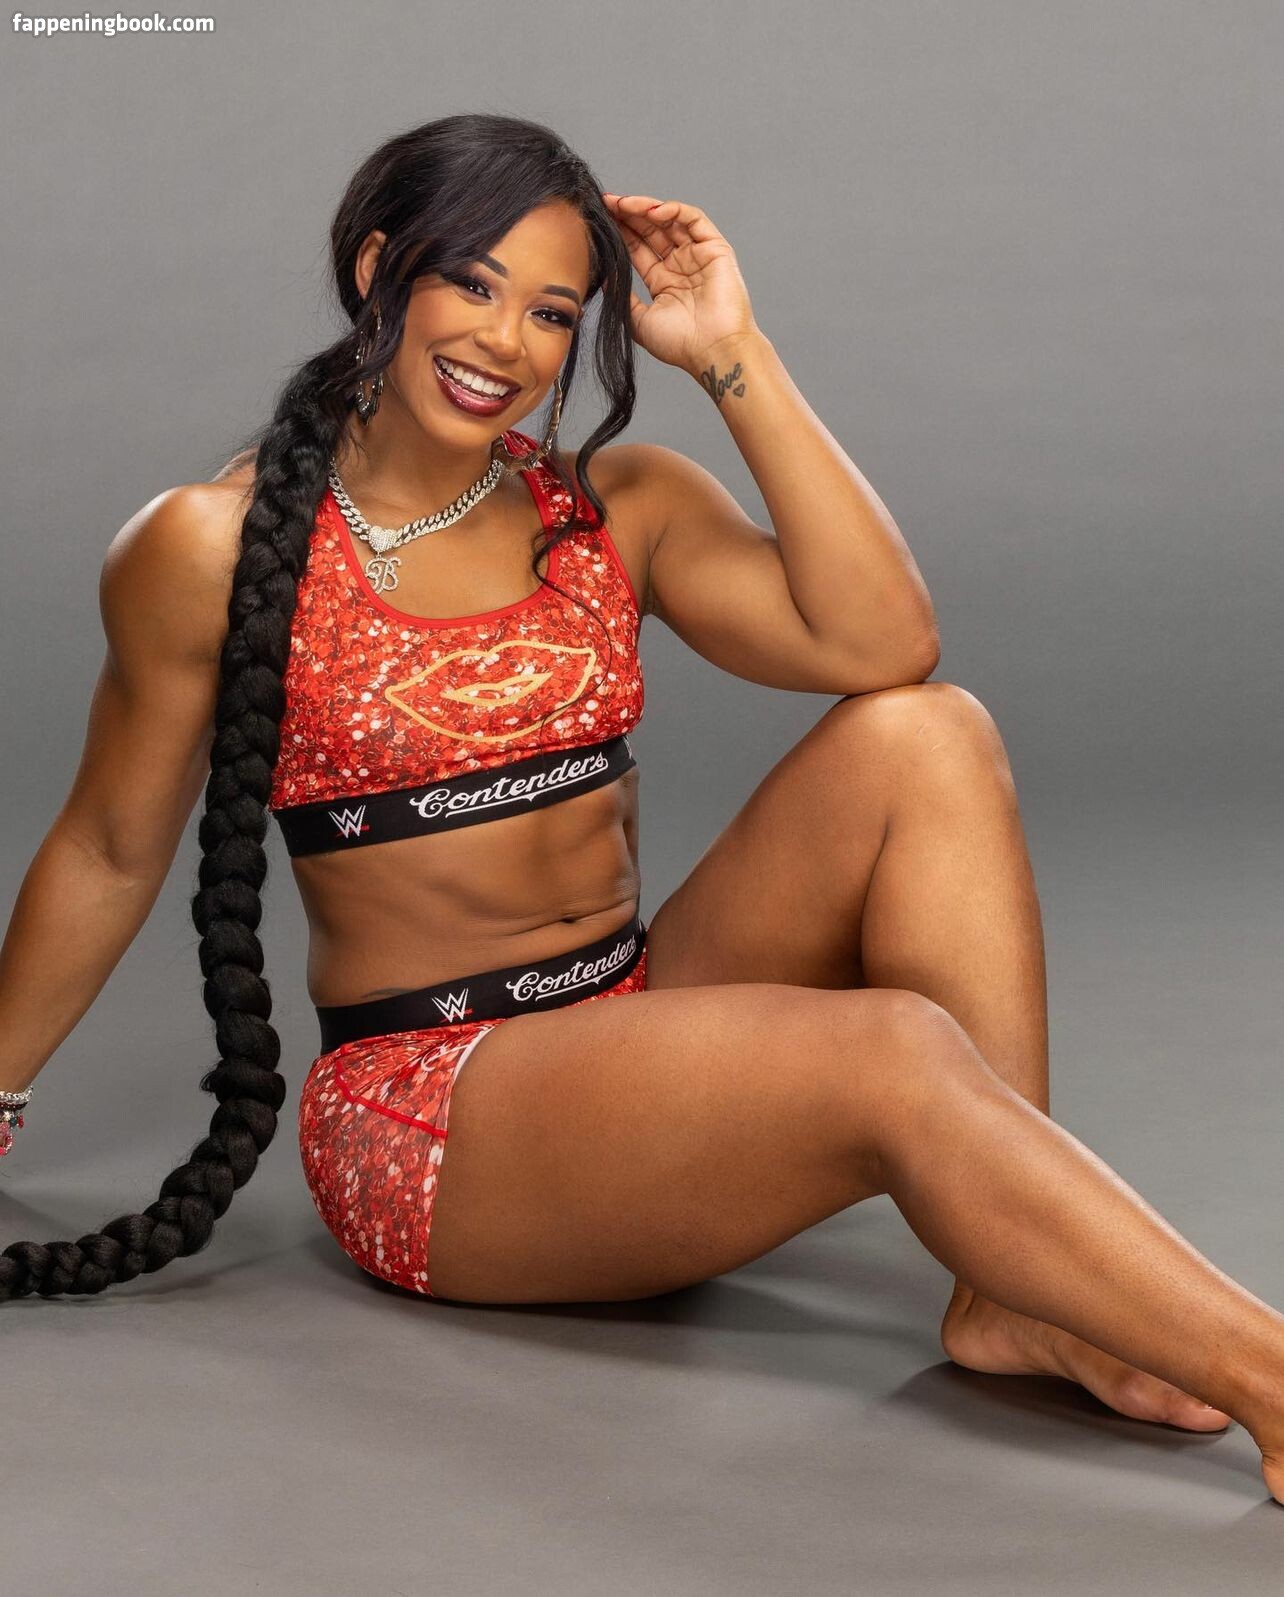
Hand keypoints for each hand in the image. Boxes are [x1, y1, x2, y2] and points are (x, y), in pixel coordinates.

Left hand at [601, 193, 758, 375]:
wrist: (713, 351)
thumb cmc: (681, 344)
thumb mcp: (639, 322)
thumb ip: (622, 298)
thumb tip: (604, 277)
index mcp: (664, 283)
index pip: (638, 248)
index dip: (620, 232)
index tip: (599, 220)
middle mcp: (681, 266)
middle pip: (651, 231)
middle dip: (628, 215)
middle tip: (606, 204)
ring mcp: (698, 256)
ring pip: (669, 220)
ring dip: (645, 208)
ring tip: (622, 204)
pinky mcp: (715, 248)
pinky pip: (693, 219)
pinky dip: (673, 210)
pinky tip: (651, 211)